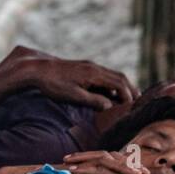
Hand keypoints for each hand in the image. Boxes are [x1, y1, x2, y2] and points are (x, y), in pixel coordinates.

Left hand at [9, 57, 137, 110]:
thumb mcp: (73, 96)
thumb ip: (93, 101)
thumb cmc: (54, 84)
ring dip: (122, 87)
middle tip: (137, 102)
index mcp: (94, 74)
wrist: (37, 70)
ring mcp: (89, 66)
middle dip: (130, 90)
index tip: (132, 107)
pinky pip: (103, 76)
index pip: (119, 84)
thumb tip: (109, 105)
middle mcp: (94, 67)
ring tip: (128, 99)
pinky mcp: (84, 68)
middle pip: (120, 77)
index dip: (128, 95)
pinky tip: (110, 94)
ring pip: (112, 75)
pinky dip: (111, 85)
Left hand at [62, 150, 174, 173]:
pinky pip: (99, 170)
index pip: (102, 173)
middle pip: (97, 162)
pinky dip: (85, 169)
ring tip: (64, 161)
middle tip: (64, 161)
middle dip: (81, 160)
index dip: (88, 171)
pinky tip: (72, 170)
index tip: (75, 172)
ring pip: (96, 162)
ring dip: (80, 161)